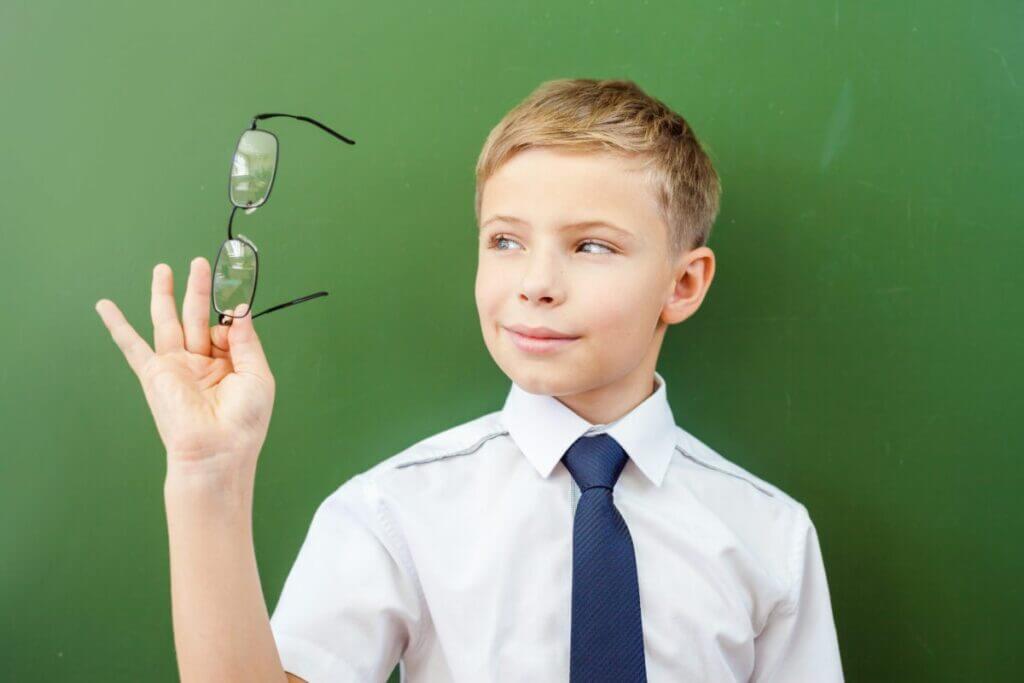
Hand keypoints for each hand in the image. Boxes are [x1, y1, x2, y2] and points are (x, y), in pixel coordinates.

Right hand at [95, 258, 275, 477]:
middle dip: (197, 289)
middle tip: (200, 263)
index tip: (236, 307)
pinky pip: (131, 345)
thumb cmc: (243, 421)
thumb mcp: (257, 375)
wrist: (216, 451)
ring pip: (168, 322)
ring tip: (163, 269)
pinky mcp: (154, 374)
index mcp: (228, 366)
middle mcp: (201, 364)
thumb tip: (240, 309)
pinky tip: (105, 306)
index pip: (227, 330)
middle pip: (197, 317)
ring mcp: (176, 367)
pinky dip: (117, 325)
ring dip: (164, 295)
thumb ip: (247, 340)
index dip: (232, 318)